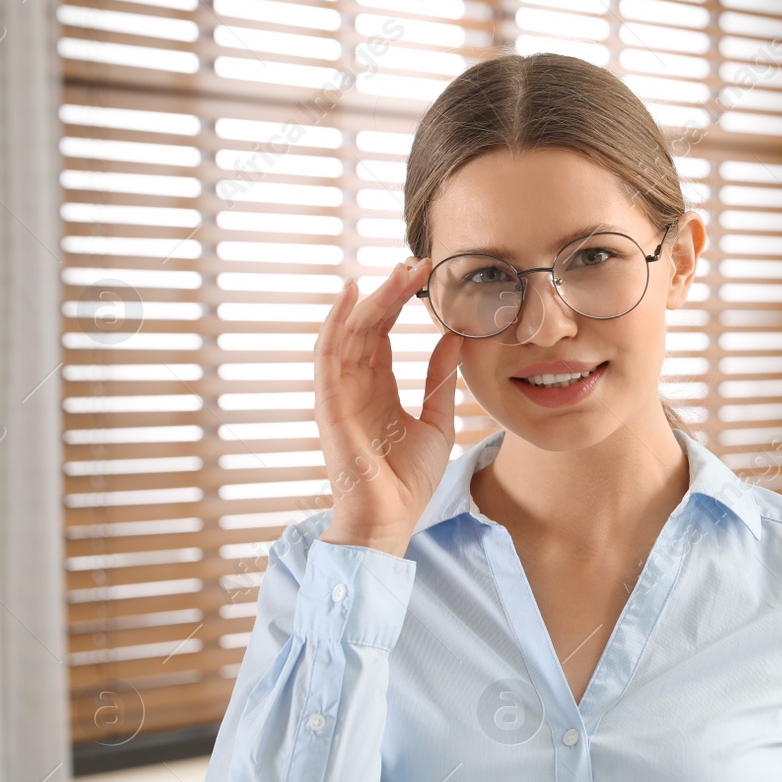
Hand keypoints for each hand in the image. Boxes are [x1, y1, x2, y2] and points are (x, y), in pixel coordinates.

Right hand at [313, 257, 462, 557]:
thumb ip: (440, 379)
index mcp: (377, 388)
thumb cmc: (408, 479)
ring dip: (371, 300)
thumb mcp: (436, 420)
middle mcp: (354, 385)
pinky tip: (351, 296)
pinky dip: (336, 324)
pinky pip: (327, 357)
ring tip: (397, 271)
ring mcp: (339, 394)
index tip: (425, 274)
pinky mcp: (329, 406)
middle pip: (366, 326)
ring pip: (349, 333)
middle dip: (390, 292)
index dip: (399, 301)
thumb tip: (454, 337)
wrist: (391, 519)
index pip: (382, 334)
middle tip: (417, 261)